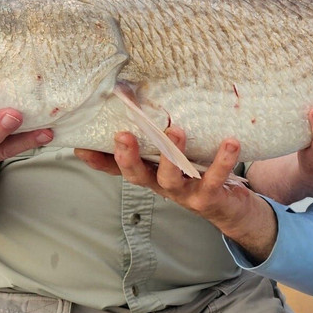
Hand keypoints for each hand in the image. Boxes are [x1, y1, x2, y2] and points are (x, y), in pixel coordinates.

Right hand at [75, 129, 278, 262]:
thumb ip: (160, 138)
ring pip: (172, 179)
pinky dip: (222, 160)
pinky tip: (230, 142)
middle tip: (123, 135)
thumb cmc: (199, 174)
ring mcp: (184, 194)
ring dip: (172, 156)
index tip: (81, 146)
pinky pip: (215, 178)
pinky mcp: (210, 196)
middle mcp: (162, 185)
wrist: (232, 208)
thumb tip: (141, 104)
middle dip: (128, 157)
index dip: (99, 160)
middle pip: (138, 176)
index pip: (118, 168)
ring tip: (176, 131)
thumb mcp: (176, 156)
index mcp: (151, 173)